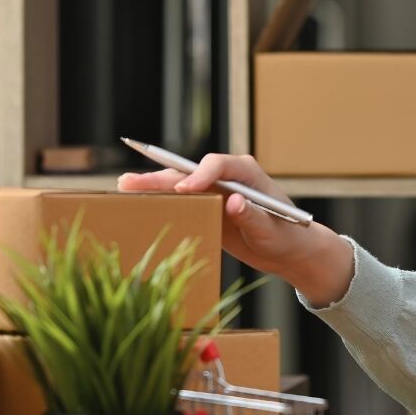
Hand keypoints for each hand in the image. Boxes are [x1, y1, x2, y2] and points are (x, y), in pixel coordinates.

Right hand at [118, 153, 354, 306]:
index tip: (184, 189)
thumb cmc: (288, 236)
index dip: (199, 175)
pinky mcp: (209, 207)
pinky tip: (139, 203)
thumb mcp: (273, 230)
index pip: (218, 165)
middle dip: (162, 176)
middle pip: (191, 172)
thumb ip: (254, 217)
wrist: (290, 249)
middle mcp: (228, 177)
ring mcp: (216, 191)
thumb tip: (233, 202)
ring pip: (181, 185)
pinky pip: (182, 202)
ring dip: (154, 185)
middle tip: (131, 181)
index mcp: (247, 173)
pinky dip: (161, 201)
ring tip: (124, 186)